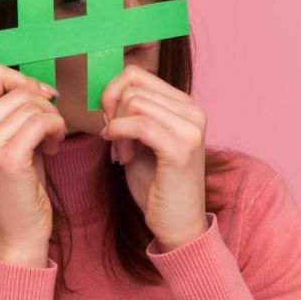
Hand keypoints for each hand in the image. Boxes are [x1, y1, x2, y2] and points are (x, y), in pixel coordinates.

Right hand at [0, 63, 65, 266]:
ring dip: (52, 119)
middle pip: (17, 89)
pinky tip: (53, 147)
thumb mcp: (4, 143)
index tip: (41, 99)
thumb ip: (9, 113)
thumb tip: (34, 84)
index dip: (23, 80)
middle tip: (50, 129)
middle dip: (43, 104)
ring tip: (51, 141)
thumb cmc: (16, 188)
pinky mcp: (6, 159)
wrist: (14, 235)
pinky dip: (56, 129)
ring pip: (31, 106)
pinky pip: (41, 122)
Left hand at [100, 64, 208, 251]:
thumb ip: (128, 115)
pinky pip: (138, 125)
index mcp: (185, 105)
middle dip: (112, 111)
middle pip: (132, 84)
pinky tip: (120, 154)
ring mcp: (190, 128)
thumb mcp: (140, 141)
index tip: (111, 123)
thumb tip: (107, 94)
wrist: (179, 225)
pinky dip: (120, 135)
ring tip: (122, 153)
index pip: (136, 74)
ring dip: (117, 127)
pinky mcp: (181, 148)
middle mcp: (193, 111)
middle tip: (114, 140)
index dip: (112, 95)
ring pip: (133, 102)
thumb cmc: (157, 185)